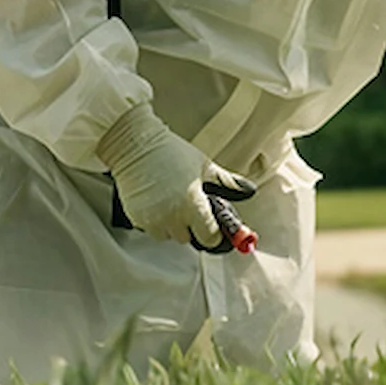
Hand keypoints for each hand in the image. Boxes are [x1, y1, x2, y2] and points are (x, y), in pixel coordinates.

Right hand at [97, 104, 255, 248]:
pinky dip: (157, 221)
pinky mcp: (136, 219)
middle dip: (192, 226)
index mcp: (192, 204)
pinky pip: (152, 230)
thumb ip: (228, 184)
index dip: (214, 233)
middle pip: (189, 238)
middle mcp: (172, 217)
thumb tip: (250, 191)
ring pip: (169, 236)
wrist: (135, 145)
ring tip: (172, 201)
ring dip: (174, 225)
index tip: (214, 226)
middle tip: (190, 204)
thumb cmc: (172, 153)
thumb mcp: (205, 166)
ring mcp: (152, 220)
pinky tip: (157, 201)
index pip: (209, 237)